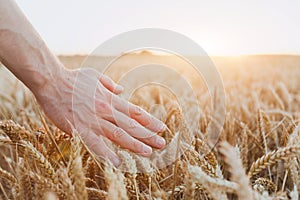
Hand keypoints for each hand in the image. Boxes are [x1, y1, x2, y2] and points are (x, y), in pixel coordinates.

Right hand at [33, 68, 166, 165]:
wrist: (52, 81)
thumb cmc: (73, 78)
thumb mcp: (96, 76)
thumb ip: (110, 85)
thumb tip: (122, 89)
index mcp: (110, 99)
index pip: (135, 112)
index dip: (149, 121)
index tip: (161, 127)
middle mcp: (106, 111)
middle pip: (131, 125)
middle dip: (148, 135)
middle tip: (162, 143)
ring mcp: (94, 120)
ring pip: (118, 134)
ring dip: (134, 144)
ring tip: (148, 153)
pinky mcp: (80, 128)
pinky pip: (95, 143)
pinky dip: (106, 153)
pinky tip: (117, 162)